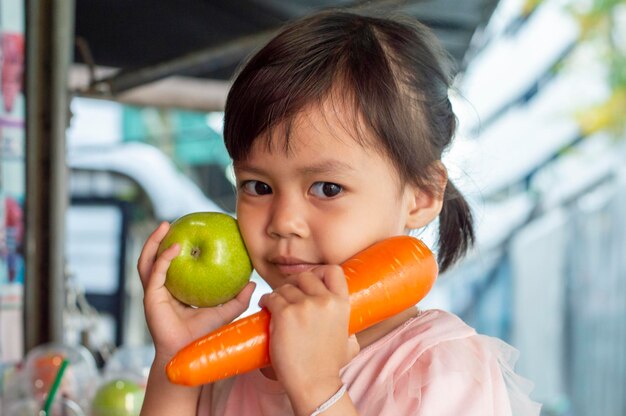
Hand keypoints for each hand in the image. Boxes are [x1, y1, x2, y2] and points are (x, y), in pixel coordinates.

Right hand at [137, 222, 255, 359]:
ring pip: (147, 262)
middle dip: (157, 238)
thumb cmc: (204, 335)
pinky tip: (175, 248)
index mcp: (174, 289)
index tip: (186, 229)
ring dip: (153, 242)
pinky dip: (164, 259)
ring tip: (164, 226)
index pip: (171, 264)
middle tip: (170, 222)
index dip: (174, 246)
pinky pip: (156, 273)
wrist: (188, 353)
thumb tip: (253, 281)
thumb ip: (238, 298)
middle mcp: (161, 289)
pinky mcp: (150, 298)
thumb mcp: (225, 311)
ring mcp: (153, 293)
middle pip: (153, 258)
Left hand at [258, 266, 359, 395]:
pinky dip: (265, 301)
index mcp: (341, 304)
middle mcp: (324, 300)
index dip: (319, 272)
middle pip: (304, 276)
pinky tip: (265, 308)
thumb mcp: (349, 342)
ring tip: (275, 305)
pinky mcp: (284, 314)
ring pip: (285, 287)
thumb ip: (349, 331)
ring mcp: (304, 306)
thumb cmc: (328, 366)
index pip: (333, 270)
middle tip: (287, 295)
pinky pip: (271, 297)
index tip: (310, 282)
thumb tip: (351, 333)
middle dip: (294, 283)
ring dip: (278, 295)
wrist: (314, 383)